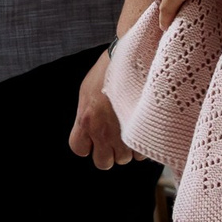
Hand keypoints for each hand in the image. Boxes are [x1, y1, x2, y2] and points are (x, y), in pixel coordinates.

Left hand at [68, 49, 133, 168]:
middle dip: (109, 153)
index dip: (87, 145)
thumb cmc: (109, 72)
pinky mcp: (143, 132)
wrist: (133, 58)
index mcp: (86, 120)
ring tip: (129, 130)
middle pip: (103, 162)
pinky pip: (142, 153)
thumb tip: (88, 134)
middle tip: (113, 138)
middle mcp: (103, 131)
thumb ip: (85, 116)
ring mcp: (124, 134)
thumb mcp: (86, 91)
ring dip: (127, 148)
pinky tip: (140, 129)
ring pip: (124, 159)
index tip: (93, 137)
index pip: (79, 150)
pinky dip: (142, 145)